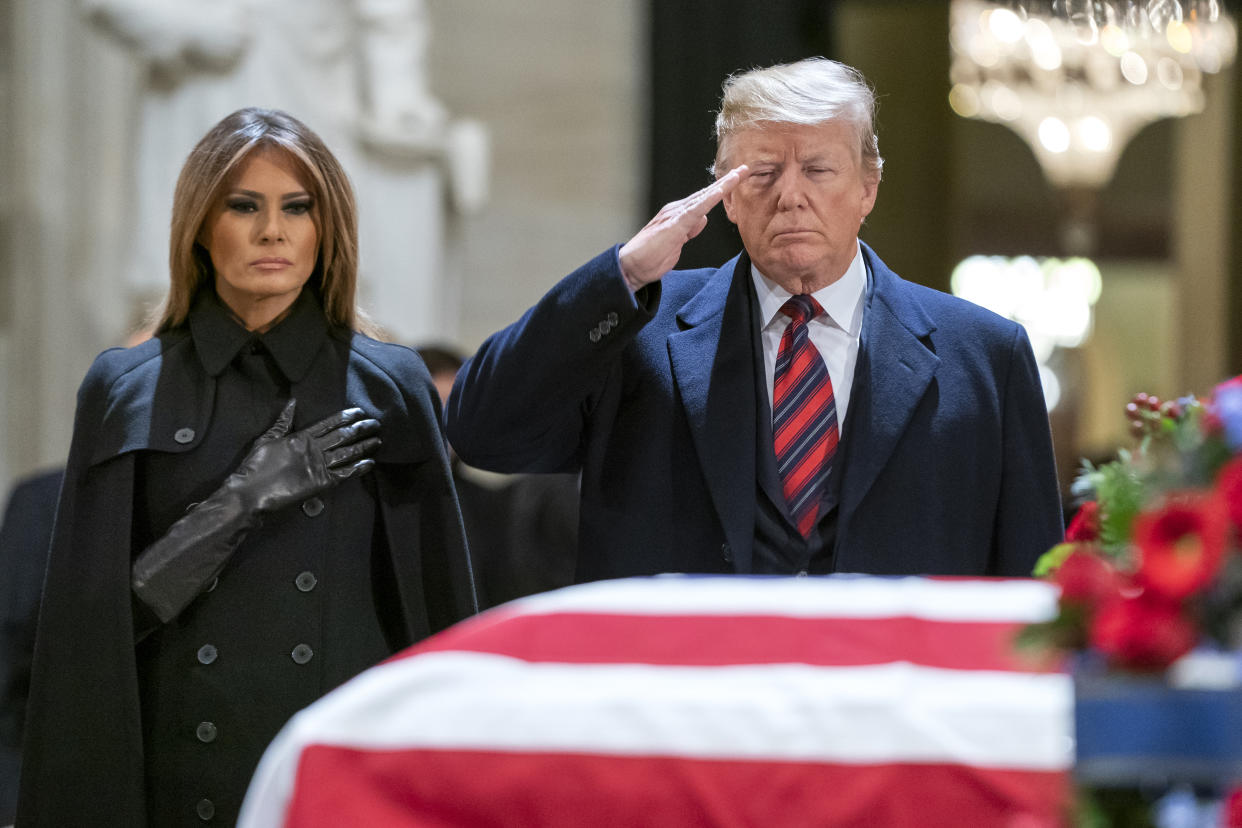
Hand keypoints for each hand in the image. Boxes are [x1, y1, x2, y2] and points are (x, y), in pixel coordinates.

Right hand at [226, 399, 381, 513]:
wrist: (250, 493)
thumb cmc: (255, 466)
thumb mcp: (267, 439)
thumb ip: (282, 422)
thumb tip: (292, 402)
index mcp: (301, 436)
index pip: (329, 423)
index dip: (346, 417)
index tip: (359, 411)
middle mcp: (314, 449)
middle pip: (344, 436)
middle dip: (361, 429)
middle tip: (376, 423)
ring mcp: (319, 466)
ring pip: (348, 453)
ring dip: (365, 446)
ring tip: (378, 440)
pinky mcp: (322, 483)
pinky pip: (345, 474)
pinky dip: (359, 468)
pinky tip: (370, 463)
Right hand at [617, 165, 747, 291]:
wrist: (631, 267)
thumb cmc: (651, 257)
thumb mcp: (677, 243)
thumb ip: (690, 229)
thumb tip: (703, 218)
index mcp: (678, 214)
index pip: (704, 199)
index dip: (721, 189)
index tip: (738, 180)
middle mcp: (676, 210)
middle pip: (706, 193)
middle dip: (727, 181)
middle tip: (745, 169)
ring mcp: (675, 215)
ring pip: (703, 197)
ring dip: (722, 185)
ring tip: (739, 174)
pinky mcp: (674, 225)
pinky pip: (696, 209)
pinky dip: (709, 199)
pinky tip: (721, 191)